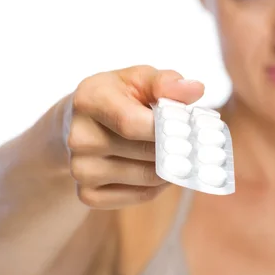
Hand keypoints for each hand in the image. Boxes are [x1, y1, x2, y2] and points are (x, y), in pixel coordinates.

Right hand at [64, 65, 203, 208]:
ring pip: (149, 177)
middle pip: (146, 152)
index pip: (132, 123)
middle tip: (195, 144)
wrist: (81, 124)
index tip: (191, 129)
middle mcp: (79, 137)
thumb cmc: (119, 97)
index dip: (167, 129)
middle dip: (177, 148)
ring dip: (171, 168)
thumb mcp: (139, 79)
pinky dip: (159, 185)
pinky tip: (159, 169)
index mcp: (88, 100)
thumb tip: (195, 90)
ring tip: (176, 153)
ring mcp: (80, 169)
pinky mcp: (88, 195)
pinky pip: (142, 195)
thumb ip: (167, 82)